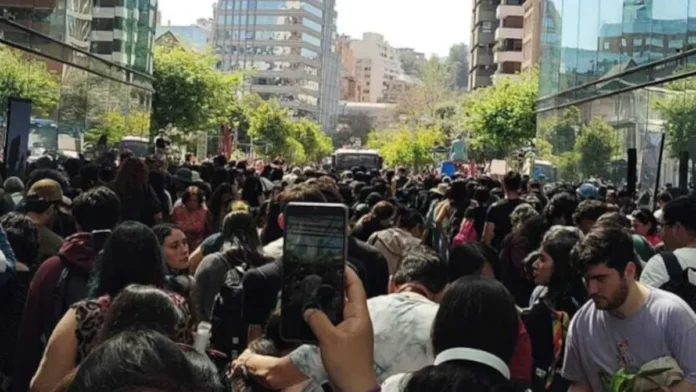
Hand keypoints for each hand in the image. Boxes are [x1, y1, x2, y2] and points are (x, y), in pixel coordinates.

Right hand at [304, 267, 377, 391]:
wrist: (354, 388)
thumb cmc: (348, 363)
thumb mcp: (330, 339)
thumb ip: (318, 320)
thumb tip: (309, 309)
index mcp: (359, 315)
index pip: (355, 286)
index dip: (348, 272)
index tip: (337, 262)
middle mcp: (356, 320)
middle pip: (345, 297)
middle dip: (333, 286)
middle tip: (318, 275)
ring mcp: (350, 331)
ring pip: (337, 312)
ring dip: (325, 304)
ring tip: (311, 294)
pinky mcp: (343, 342)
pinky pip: (332, 325)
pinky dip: (322, 320)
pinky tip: (310, 318)